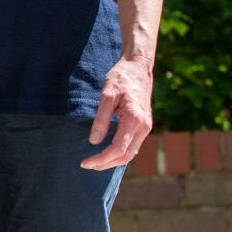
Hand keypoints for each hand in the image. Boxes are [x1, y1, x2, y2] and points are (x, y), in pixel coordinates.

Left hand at [80, 55, 154, 170]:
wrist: (138, 67)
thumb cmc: (121, 78)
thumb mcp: (106, 95)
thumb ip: (101, 118)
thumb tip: (94, 141)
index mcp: (134, 119)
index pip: (118, 149)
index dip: (101, 159)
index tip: (85, 162)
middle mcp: (144, 127)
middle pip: (126, 156)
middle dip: (106, 164)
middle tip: (87, 165)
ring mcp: (146, 127)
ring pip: (131, 153)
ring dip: (113, 161)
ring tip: (95, 162)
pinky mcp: (144, 125)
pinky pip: (133, 145)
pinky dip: (121, 153)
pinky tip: (108, 153)